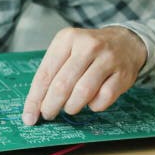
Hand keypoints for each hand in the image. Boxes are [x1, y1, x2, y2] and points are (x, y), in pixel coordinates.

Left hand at [21, 26, 146, 125]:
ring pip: (83, 92)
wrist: (125, 42)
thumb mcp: (67, 50)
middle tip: (48, 115)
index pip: (45, 74)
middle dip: (51, 106)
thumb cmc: (89, 51)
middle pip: (62, 84)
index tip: (29, 116)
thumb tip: (36, 106)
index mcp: (67, 39)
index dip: (35, 98)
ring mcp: (107, 59)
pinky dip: (94, 106)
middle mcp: (87, 46)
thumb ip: (52, 74)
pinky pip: (103, 98)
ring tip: (70, 108)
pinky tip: (91, 102)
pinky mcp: (122, 74)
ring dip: (72, 107)